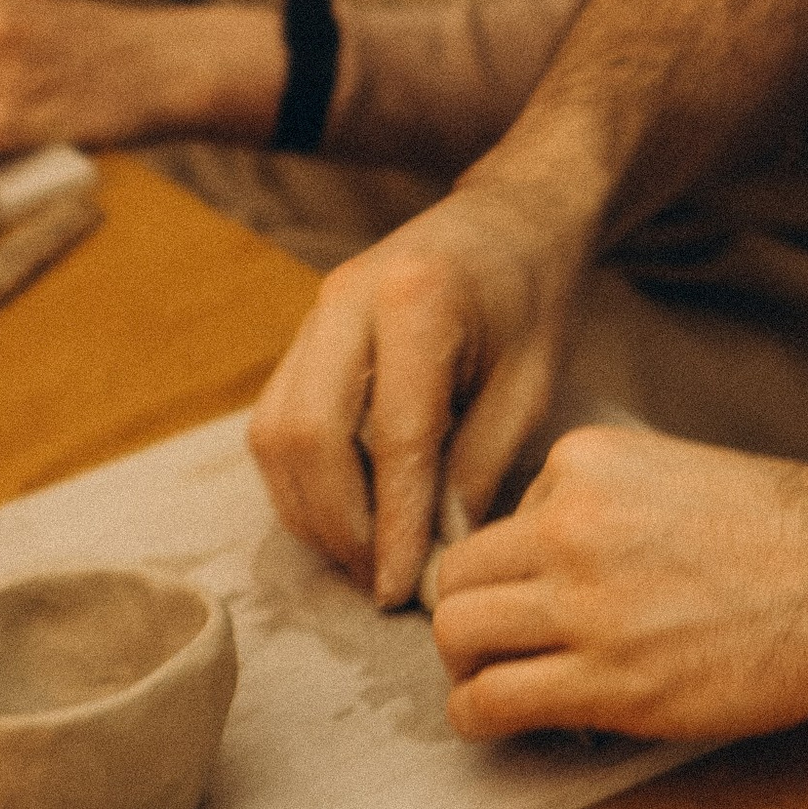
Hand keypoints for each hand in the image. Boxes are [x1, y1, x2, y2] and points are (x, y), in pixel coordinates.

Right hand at [250, 187, 584, 610]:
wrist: (509, 219)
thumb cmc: (532, 299)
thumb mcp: (530, 384)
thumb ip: (477, 467)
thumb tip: (433, 556)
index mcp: (418, 298)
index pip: (392, 436)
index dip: (394, 524)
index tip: (404, 589)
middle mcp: (346, 298)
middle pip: (307, 435)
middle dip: (337, 525)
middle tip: (378, 580)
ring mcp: (314, 312)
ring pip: (274, 434)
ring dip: (309, 510)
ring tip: (361, 558)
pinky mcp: (303, 334)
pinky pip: (276, 421)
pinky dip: (300, 481)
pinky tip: (343, 516)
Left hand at [431, 427, 807, 744]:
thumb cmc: (793, 533)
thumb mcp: (677, 474)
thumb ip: (603, 505)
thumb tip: (548, 559)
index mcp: (586, 463)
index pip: (496, 519)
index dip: (515, 569)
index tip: (544, 599)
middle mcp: (570, 524)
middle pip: (456, 577)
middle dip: (471, 616)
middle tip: (501, 647)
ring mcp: (585, 604)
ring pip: (456, 635)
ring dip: (469, 667)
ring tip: (502, 685)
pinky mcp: (608, 681)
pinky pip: (490, 701)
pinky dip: (482, 717)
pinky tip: (508, 722)